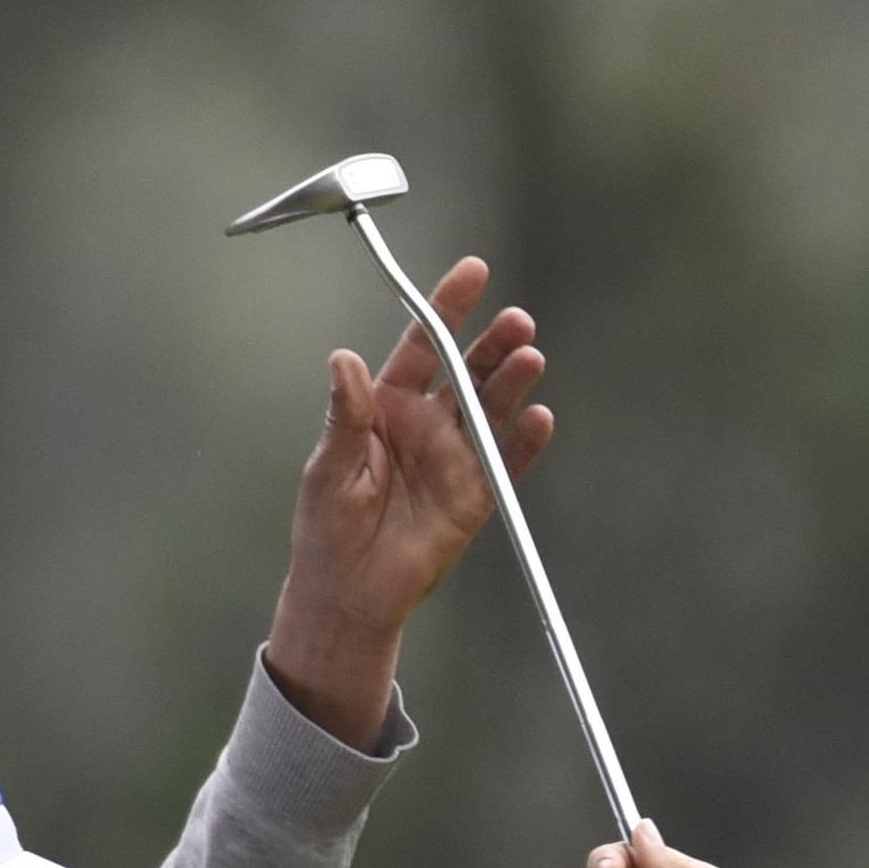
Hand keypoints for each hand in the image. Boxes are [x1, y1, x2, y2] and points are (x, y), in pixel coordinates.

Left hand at [263, 258, 554, 750]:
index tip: (474, 274)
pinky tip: (540, 419)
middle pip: (468, 371)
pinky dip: (526, 443)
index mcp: (386, 406)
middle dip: (493, 343)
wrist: (350, 593)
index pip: (423, 345)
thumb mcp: (328, 466)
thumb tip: (345, 361)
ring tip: (530, 358)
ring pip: (493, 408)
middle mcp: (427, 425)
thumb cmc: (328, 528)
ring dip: (513, 383)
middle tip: (517, 321)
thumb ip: (346, 414)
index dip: (447, 308)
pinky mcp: (477, 498)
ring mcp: (455, 459)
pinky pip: (508, 464)